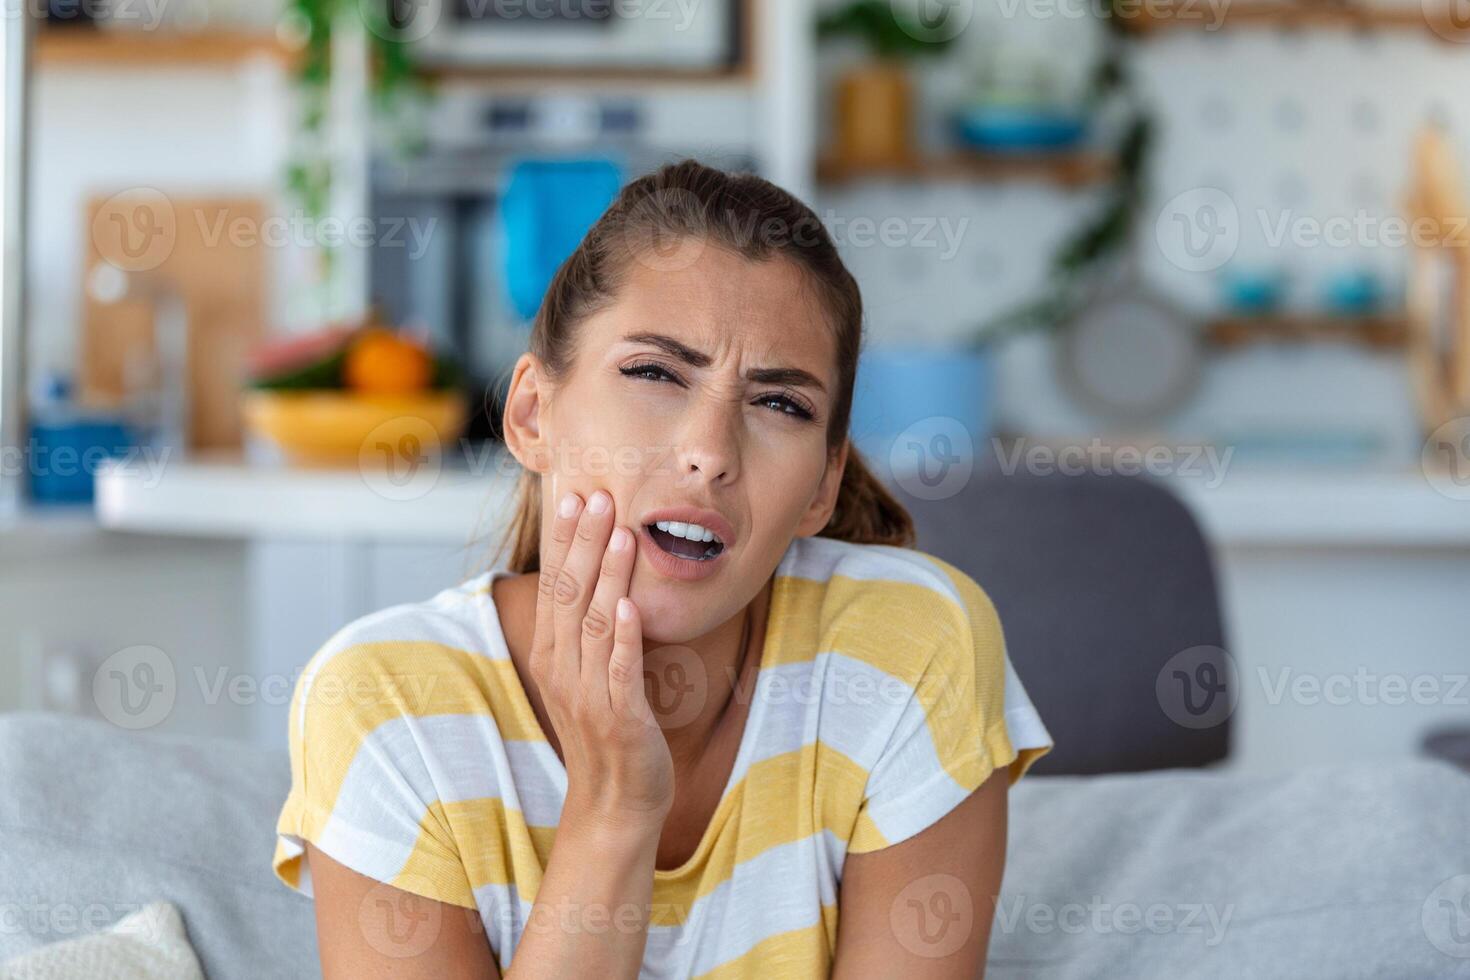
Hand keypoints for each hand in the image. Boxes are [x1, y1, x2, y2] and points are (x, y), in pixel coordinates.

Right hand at [531, 488, 673, 834]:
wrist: (617, 805)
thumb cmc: (610, 734)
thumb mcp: (592, 676)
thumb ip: (593, 632)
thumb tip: (607, 580)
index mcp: (553, 655)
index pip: (555, 586)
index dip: (564, 541)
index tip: (572, 495)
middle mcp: (563, 670)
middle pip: (569, 595)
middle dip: (584, 543)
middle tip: (598, 496)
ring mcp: (589, 694)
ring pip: (596, 623)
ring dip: (609, 575)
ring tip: (622, 531)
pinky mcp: (620, 717)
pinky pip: (621, 670)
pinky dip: (626, 636)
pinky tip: (632, 605)